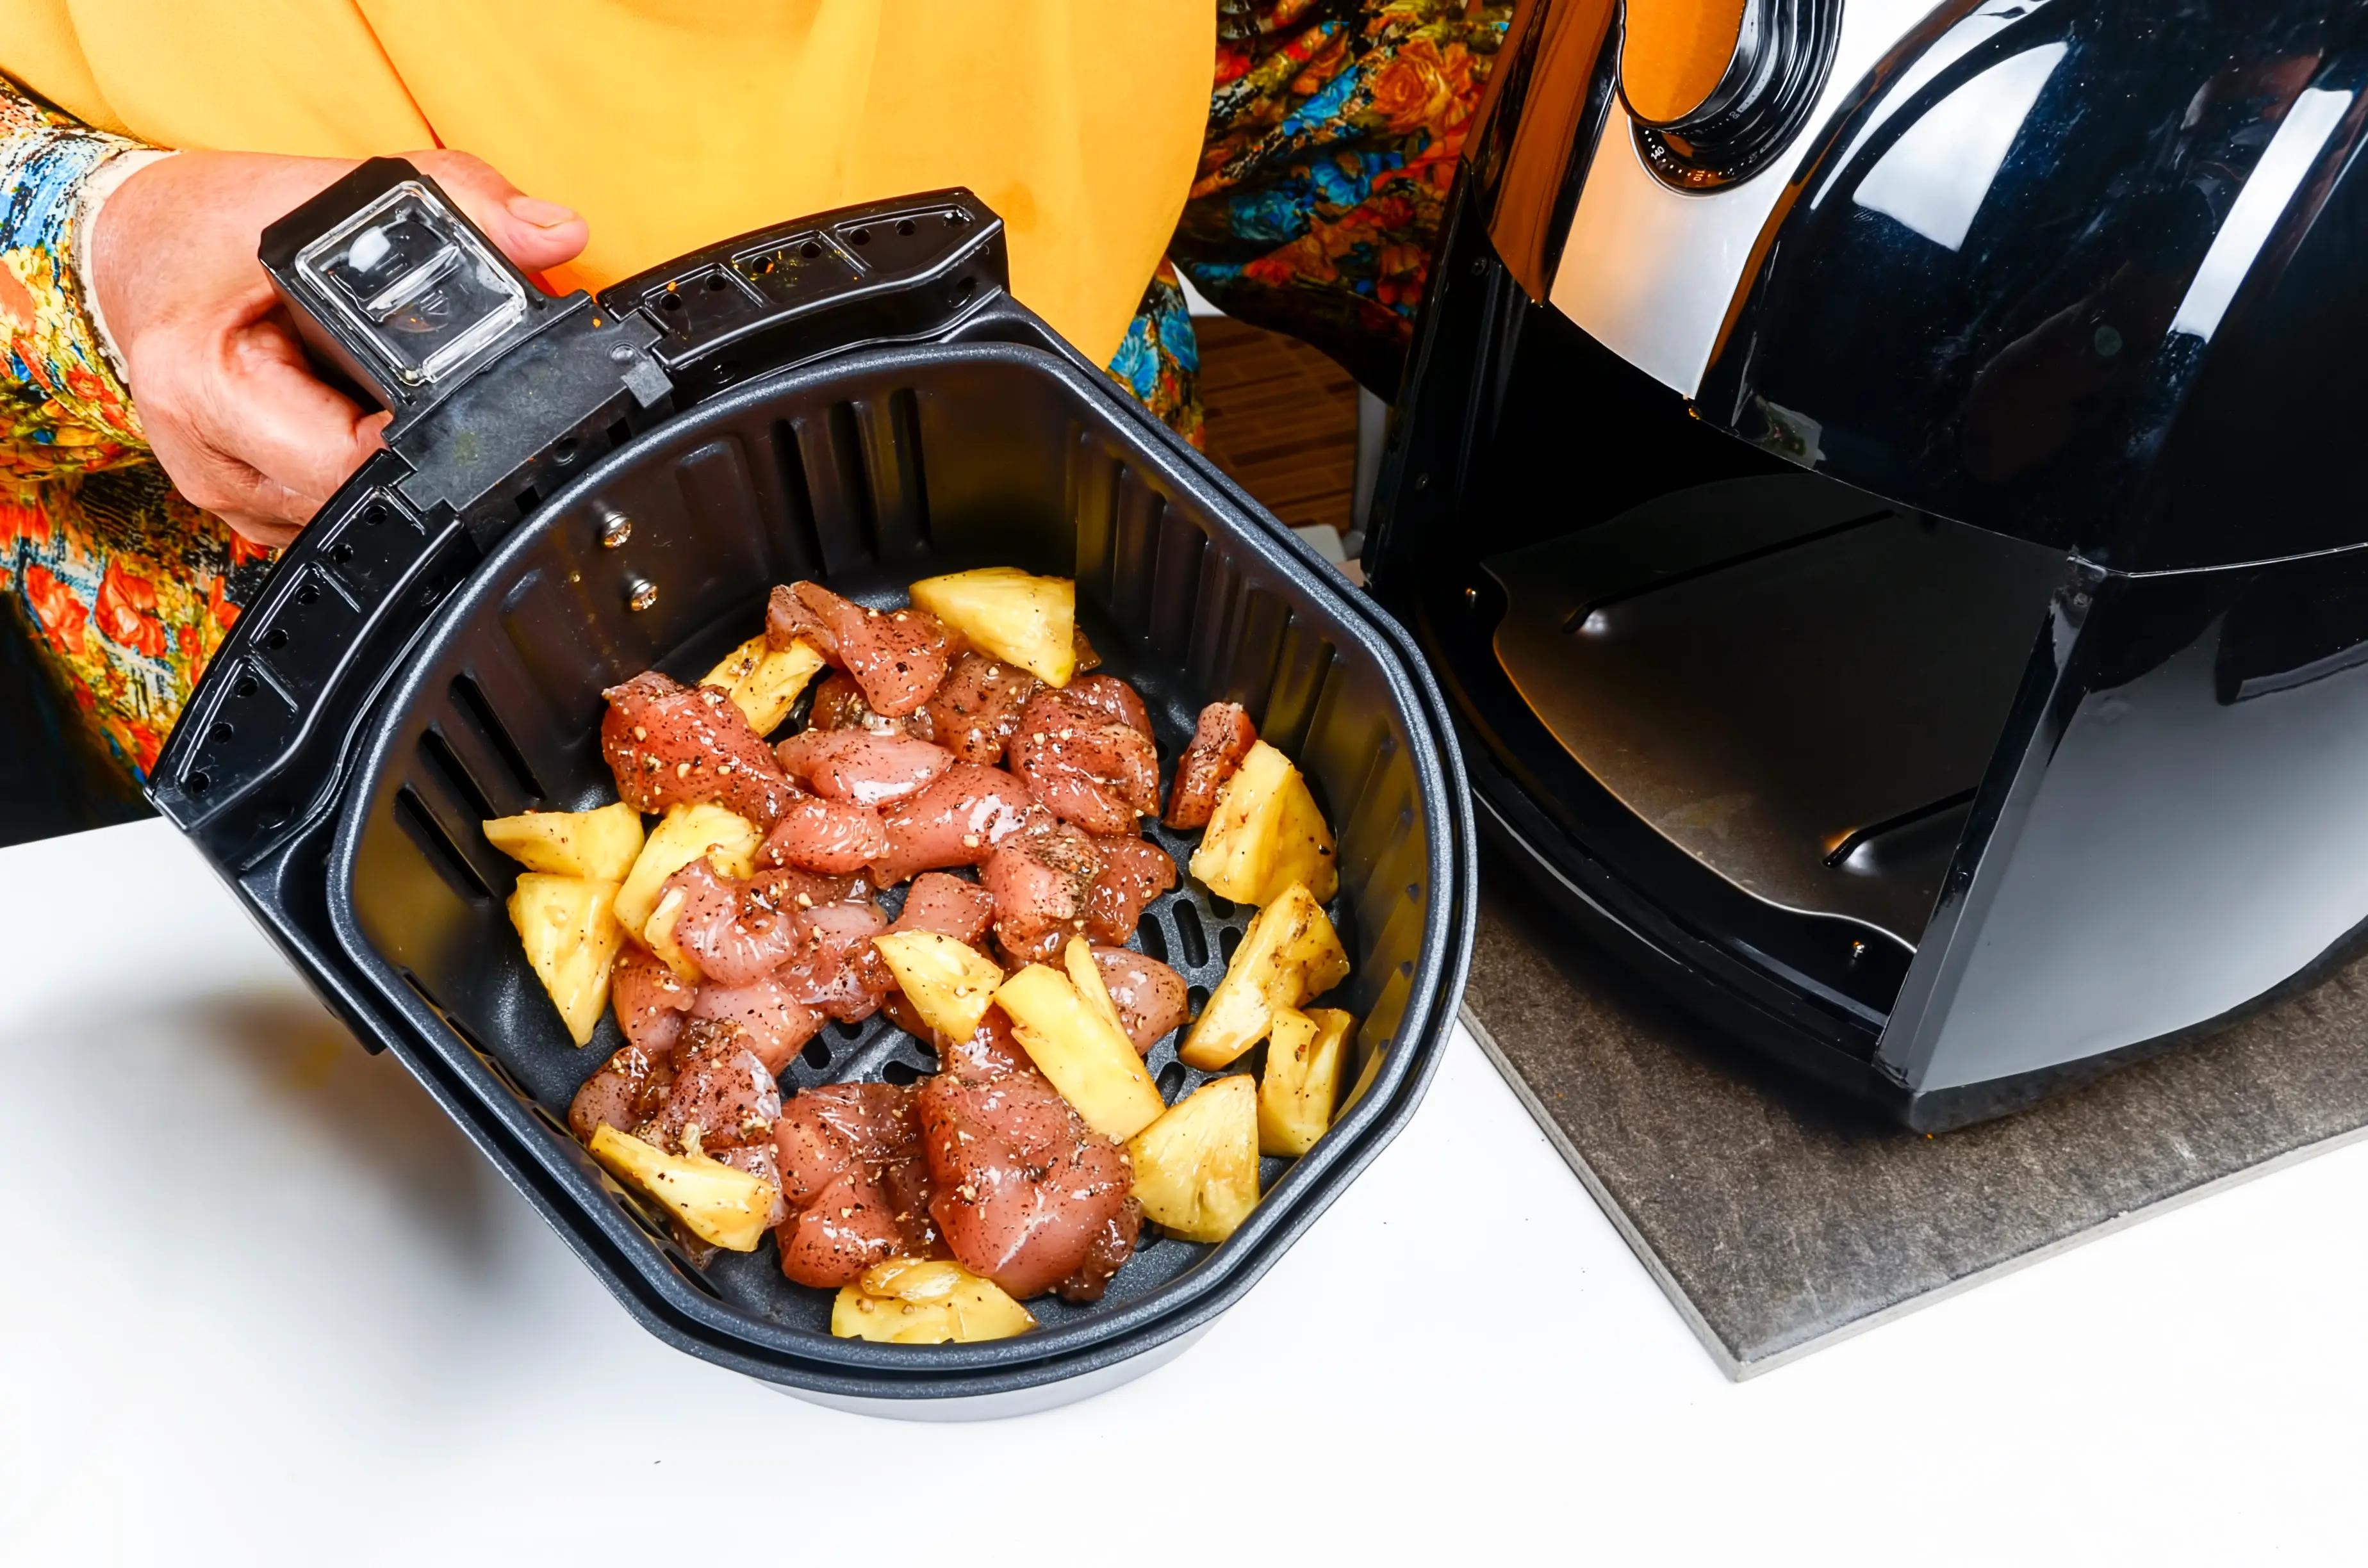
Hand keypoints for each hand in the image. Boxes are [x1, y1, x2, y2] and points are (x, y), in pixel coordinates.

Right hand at [90, 150, 588, 548]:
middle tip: (414, 385)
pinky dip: (362, 469)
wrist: (141, 253)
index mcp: (200, 387)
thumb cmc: (215, 227)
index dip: (421, 435)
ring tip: (373, 390)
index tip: (447, 397)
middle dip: (413, 447)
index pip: (349, 459)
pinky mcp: (256, 511)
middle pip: (359, 497)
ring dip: (389, 462)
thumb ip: (456, 200)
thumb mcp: (330, 192)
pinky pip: (335, 511)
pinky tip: (355, 416)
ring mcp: (231, 496)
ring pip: (354, 514)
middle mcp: (205, 459)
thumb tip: (558, 233)